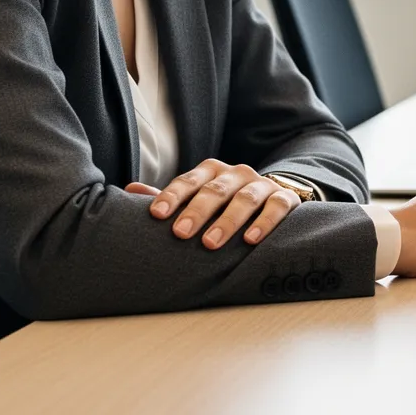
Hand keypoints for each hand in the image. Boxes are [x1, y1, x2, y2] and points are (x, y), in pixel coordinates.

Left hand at [129, 158, 301, 250]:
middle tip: (181, 233)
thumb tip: (130, 190)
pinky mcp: (285, 197)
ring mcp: (262, 184)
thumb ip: (169, 197)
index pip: (189, 180)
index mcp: (211, 171)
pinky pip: (276, 207)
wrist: (272, 198)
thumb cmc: (225, 204)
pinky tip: (250, 240)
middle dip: (197, 212)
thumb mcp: (197, 198)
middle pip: (215, 190)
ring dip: (227, 221)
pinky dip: (264, 222)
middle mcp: (236, 174)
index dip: (172, 196)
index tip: (157, 214)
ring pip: (245, 198)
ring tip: (211, 243)